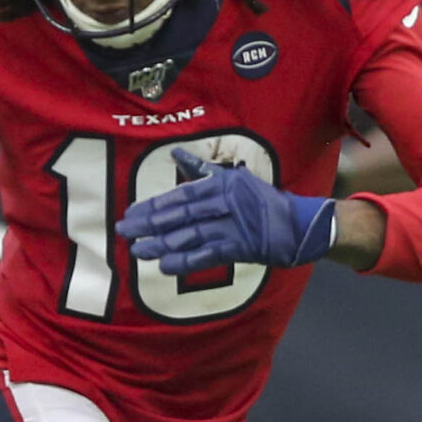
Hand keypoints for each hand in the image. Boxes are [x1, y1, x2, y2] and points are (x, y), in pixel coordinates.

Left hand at [118, 149, 334, 274]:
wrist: (298, 225)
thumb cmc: (262, 202)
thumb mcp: (235, 179)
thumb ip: (203, 171)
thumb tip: (176, 155)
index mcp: (222, 184)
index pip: (181, 195)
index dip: (155, 205)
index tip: (131, 212)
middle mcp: (226, 202)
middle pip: (181, 214)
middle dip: (150, 224)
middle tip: (124, 231)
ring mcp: (233, 225)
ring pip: (191, 235)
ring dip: (162, 244)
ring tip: (138, 250)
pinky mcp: (240, 247)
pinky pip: (208, 255)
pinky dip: (186, 261)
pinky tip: (165, 266)